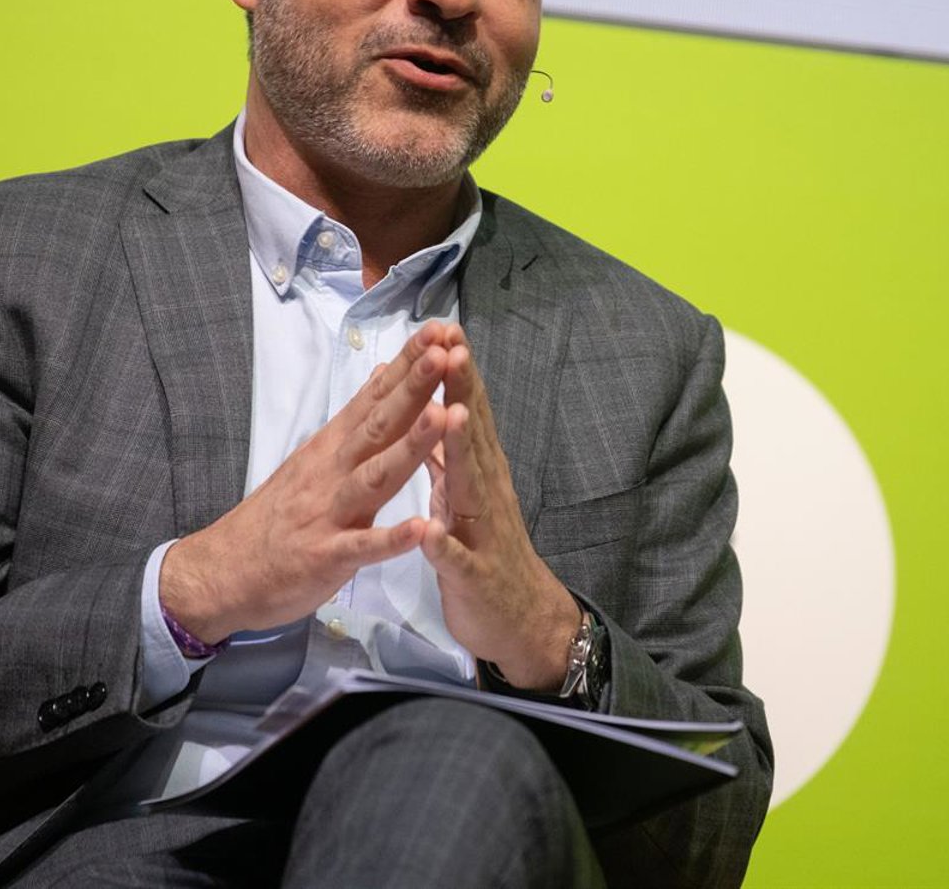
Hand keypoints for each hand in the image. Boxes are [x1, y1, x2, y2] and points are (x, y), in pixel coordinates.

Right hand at [160, 325, 454, 642]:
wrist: (222, 571)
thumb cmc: (278, 515)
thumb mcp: (314, 457)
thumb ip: (355, 419)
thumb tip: (383, 373)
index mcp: (333, 447)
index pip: (375, 396)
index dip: (407, 364)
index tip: (440, 329)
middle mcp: (331, 470)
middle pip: (379, 424)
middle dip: (413, 388)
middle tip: (445, 352)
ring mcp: (328, 512)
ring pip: (375, 476)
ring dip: (410, 446)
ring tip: (443, 417)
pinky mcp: (325, 556)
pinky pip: (362, 547)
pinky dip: (391, 539)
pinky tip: (422, 528)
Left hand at [421, 328, 580, 688]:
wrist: (519, 622)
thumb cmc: (484, 552)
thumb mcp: (463, 494)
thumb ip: (451, 453)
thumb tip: (438, 405)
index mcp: (479, 473)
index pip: (468, 413)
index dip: (456, 371)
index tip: (444, 326)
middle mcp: (487, 494)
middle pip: (474, 436)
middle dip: (463, 391)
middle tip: (453, 344)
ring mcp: (483, 534)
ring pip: (472, 488)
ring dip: (462, 452)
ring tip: (450, 415)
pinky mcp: (474, 577)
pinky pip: (457, 561)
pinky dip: (444, 547)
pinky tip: (430, 532)